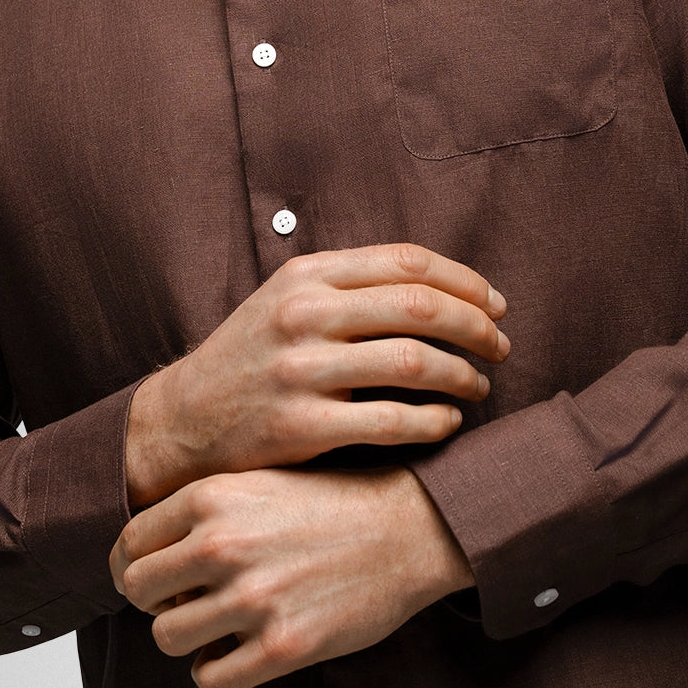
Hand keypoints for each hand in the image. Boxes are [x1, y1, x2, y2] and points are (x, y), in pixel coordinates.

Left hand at [111, 465, 473, 687]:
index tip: (150, 576)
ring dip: (185, 637)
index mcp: (212, 496)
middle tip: (181, 602)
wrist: (406, 526)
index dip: (132, 564)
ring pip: (167, 638)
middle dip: (153, 601)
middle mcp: (223, 544)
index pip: (129, 542)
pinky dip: (215, 670)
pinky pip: (211, 678)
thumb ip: (204, 510)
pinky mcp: (283, 646)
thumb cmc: (332, 500)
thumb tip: (149, 553)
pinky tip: (236, 652)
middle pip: (138, 590)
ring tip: (214, 625)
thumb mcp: (260, 481)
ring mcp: (252, 597)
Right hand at [126, 242, 508, 505]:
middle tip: (501, 346)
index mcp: (308, 273)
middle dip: (476, 326)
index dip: (465, 281)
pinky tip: (448, 422)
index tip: (496, 304)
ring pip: (414, 362)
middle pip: (421, 307)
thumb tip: (438, 282)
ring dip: (463, 375)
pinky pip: (392, 421)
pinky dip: (434, 421)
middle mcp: (305, 312)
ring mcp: (301, 369)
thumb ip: (351, 283)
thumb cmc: (253, 354)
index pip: (408, 262)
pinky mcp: (301, 425)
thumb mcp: (289, 297)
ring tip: (479, 385)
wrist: (185, 418)